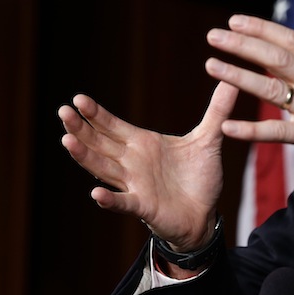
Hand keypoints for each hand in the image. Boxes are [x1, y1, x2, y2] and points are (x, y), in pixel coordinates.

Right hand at [59, 82, 237, 251]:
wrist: (206, 214)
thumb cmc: (199, 177)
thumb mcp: (209, 139)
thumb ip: (217, 111)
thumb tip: (230, 81)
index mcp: (143, 144)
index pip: (113, 126)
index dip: (96, 114)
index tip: (78, 99)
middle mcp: (133, 163)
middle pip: (100, 143)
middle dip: (82, 128)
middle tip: (63, 112)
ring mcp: (135, 185)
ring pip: (104, 168)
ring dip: (86, 156)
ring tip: (67, 141)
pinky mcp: (144, 206)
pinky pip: (124, 202)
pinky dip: (110, 199)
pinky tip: (96, 194)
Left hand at [205, 14, 293, 208]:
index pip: (292, 42)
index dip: (262, 29)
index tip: (236, 20)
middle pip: (277, 57)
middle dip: (243, 44)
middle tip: (214, 35)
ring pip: (273, 88)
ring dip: (239, 75)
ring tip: (212, 65)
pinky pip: (278, 132)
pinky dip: (251, 130)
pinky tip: (228, 127)